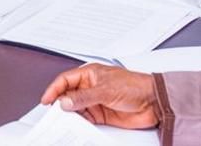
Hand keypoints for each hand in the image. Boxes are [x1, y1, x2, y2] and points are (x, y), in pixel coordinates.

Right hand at [40, 64, 159, 129]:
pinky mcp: (102, 114)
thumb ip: (83, 97)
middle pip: (68, 95)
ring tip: (64, 121)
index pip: (65, 80)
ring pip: (75, 108)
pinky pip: (85, 119)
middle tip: (53, 113)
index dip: (54, 89)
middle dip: (60, 103)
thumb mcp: (105, 90)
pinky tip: (77, 126)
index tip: (46, 100)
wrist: (154, 102)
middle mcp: (91, 87)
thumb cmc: (135, 86)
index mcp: (90, 74)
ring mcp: (95, 101)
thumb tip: (65, 101)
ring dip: (70, 115)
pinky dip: (80, 123)